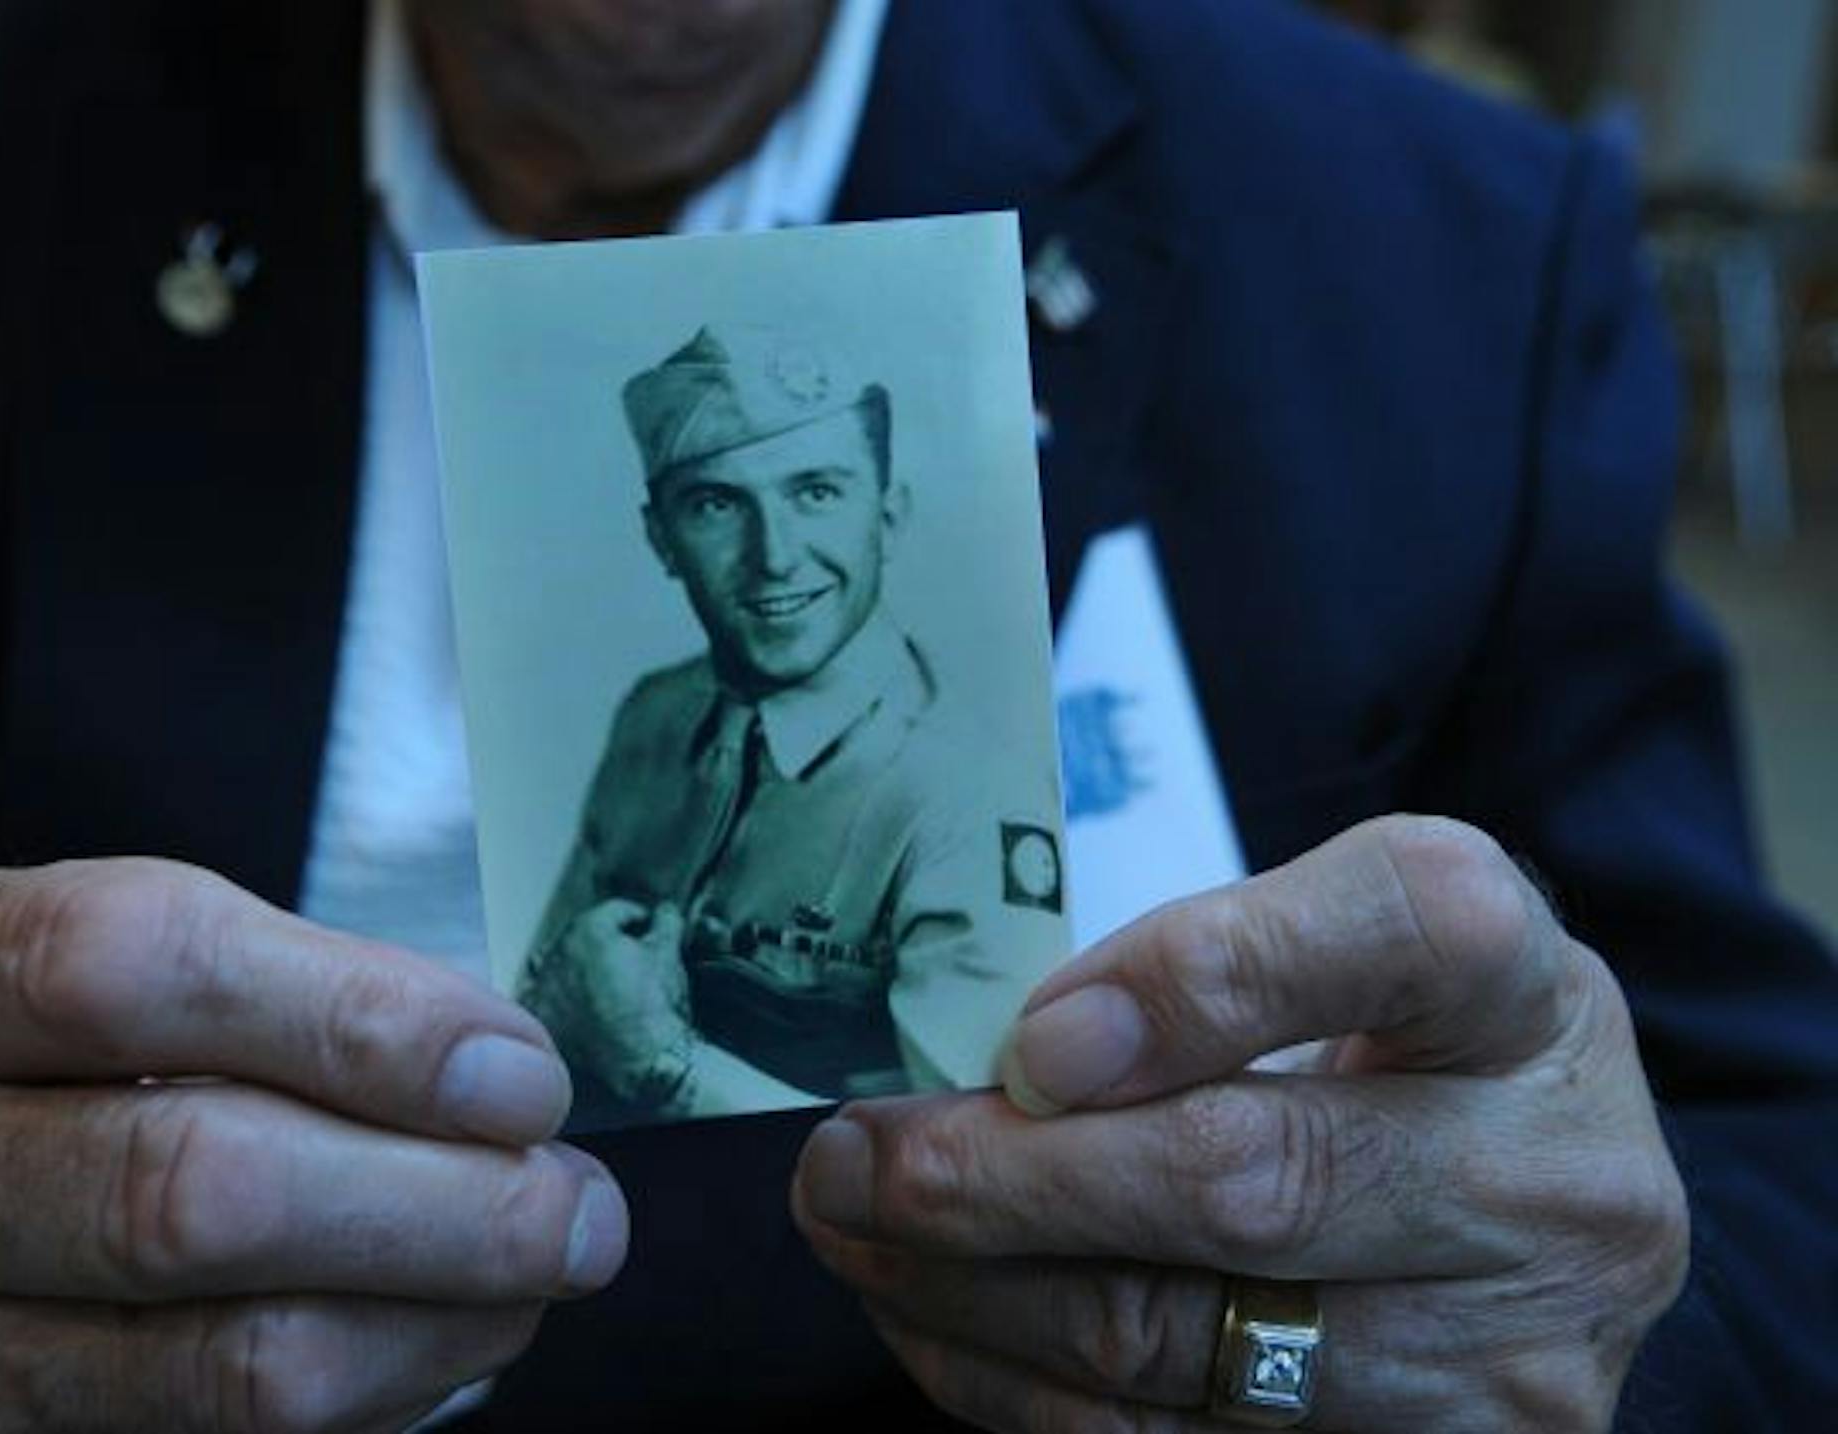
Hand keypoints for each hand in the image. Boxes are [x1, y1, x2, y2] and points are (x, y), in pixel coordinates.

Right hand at [0, 859, 629, 1431]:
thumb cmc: (29, 1043)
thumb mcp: (101, 954)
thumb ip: (285, 993)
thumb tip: (502, 1090)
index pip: (130, 968)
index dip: (359, 1023)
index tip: (519, 1073)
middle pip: (179, 1195)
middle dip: (435, 1205)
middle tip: (576, 1204)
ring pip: (213, 1368)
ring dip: (429, 1324)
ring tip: (534, 1270)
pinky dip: (365, 1404)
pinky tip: (431, 1343)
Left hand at [527, 900, 692, 1103]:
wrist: (645, 1062)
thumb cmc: (656, 1005)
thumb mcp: (668, 954)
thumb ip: (667, 922)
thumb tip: (665, 912)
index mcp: (589, 928)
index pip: (617, 912)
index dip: (641, 921)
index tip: (652, 933)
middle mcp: (558, 952)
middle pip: (586, 937)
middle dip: (608, 946)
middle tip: (632, 963)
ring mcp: (544, 986)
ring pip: (565, 966)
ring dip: (583, 971)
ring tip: (610, 989)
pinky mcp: (540, 1019)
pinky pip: (547, 999)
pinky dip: (563, 1001)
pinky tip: (586, 1011)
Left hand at [792, 817, 1689, 1432]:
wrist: (1544, 1210)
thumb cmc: (1412, 1046)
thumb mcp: (1350, 945)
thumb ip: (1208, 965)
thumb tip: (1019, 1068)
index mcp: (1529, 996)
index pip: (1397, 927)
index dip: (1200, 982)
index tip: (1033, 1040)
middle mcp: (1550, 1189)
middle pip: (1253, 1184)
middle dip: (1009, 1178)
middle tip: (853, 1156)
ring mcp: (1502, 1368)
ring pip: (1184, 1345)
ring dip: (974, 1293)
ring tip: (853, 1226)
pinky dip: (1017, 1387)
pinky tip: (932, 1315)